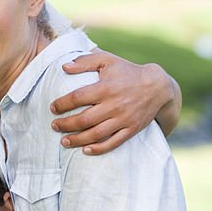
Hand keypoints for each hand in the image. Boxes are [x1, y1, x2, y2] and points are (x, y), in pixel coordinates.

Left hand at [51, 52, 174, 153]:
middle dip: (66, 124)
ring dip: (77, 139)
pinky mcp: (131, 129)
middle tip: (54, 126)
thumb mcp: (108, 60)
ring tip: (64, 141)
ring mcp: (123, 119)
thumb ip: (85, 61)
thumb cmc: (127, 72)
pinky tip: (85, 150)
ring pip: (96, 134)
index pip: (78, 97)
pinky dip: (99, 148)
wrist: (158, 86)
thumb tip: (64, 67)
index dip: (62, 104)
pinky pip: (113, 143)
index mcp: (106, 87)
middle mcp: (114, 105)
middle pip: (84, 119)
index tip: (53, 108)